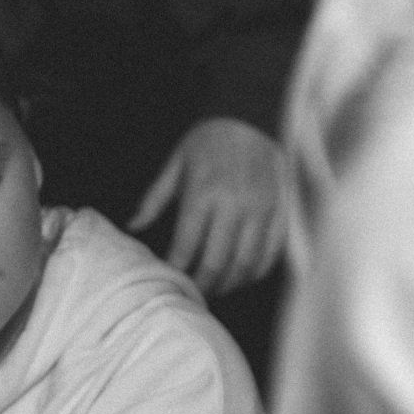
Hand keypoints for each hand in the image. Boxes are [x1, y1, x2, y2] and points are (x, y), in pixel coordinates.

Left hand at [128, 118, 285, 296]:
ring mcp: (260, 211)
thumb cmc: (207, 141)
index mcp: (203, 193)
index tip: (168, 281)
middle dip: (201, 286)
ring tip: (214, 289)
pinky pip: (269, 255)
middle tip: (191, 295)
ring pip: (244, 265)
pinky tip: (240, 277)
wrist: (252, 117)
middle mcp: (233, 205)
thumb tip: (133, 226)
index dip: (176, 271)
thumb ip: (154, 198)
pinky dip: (254, 273)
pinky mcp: (280, 213)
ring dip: (228, 285)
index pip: (186, 247)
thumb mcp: (176, 164)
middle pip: (216, 263)